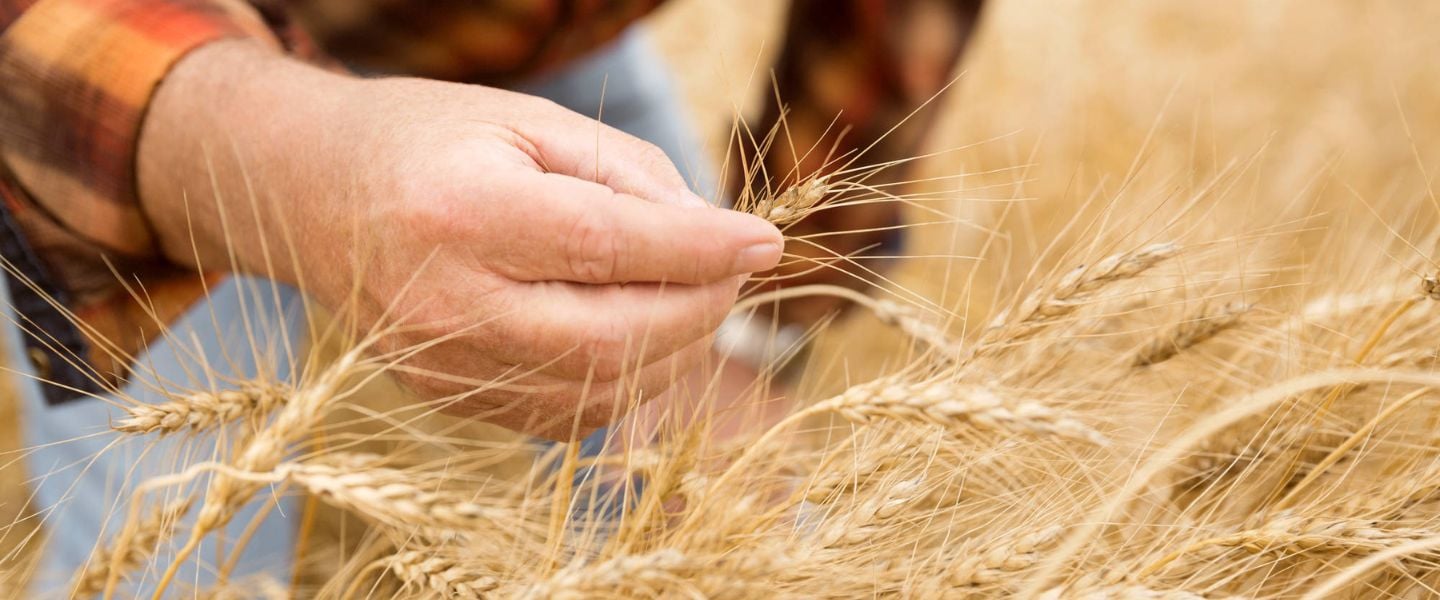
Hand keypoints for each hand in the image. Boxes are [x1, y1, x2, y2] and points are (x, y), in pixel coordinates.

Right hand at [138, 41, 782, 438]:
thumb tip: (712, 234)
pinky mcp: (450, 399)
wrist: (312, 197)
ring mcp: (444, 364)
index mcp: (462, 213)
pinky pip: (566, 414)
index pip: (608, 247)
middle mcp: (447, 302)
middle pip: (611, 335)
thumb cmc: (431, 142)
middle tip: (733, 269)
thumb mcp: (527, 120)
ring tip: (691, 294)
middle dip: (698, 307)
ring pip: (598, 388)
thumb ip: (625, 173)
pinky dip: (624, 378)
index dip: (699, 250)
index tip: (764, 242)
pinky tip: (636, 331)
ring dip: (672, 348)